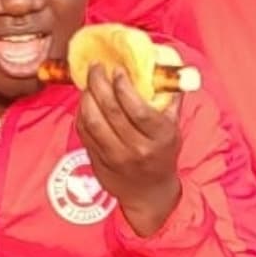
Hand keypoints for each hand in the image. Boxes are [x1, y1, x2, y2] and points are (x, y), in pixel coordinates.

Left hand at [76, 67, 181, 237]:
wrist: (149, 192)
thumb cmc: (162, 153)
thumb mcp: (174, 127)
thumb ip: (171, 97)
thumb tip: (166, 64)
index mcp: (160, 137)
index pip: (137, 109)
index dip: (124, 86)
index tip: (117, 69)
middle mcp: (137, 149)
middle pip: (111, 111)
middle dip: (100, 83)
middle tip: (97, 67)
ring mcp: (115, 157)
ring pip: (93, 120)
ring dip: (87, 96)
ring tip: (90, 82)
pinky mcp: (97, 160)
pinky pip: (84, 131)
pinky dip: (81, 112)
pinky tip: (86, 100)